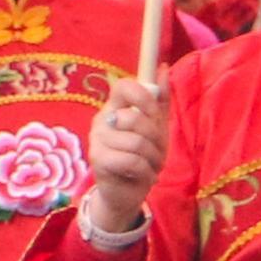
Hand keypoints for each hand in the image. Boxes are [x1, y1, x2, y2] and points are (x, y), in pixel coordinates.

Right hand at [77, 77, 166, 241]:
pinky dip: (146, 171)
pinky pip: (132, 160)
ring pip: (137, 142)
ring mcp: (97, 140)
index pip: (124, 86)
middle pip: (135, 118)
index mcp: (115, 107)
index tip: (154, 115)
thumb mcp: (157, 127)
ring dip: (153, 158)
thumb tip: (163, 67)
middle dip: (156, 139)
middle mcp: (102, 120)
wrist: (126, 193)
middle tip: (157, 152)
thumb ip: (160, 99)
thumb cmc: (142, 157)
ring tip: (150, 166)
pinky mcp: (98, 160)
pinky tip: (142, 176)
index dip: (144, 98)